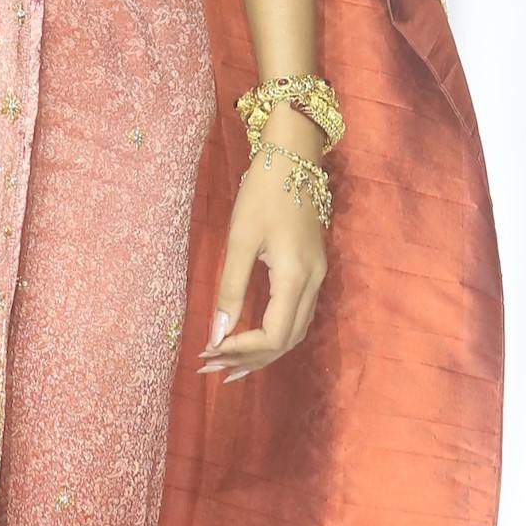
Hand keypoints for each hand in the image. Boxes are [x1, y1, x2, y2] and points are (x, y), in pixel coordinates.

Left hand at [198, 115, 327, 380]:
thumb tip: (217, 335)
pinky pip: (296, 316)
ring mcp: (316, 277)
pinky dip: (272, 334)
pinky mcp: (312, 270)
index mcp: (295, 276)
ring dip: (261, 352)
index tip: (209, 353)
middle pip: (286, 342)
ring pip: (293, 332)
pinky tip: (250, 339)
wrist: (293, 155)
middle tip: (211, 370)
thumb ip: (230, 289)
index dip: (241, 351)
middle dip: (249, 360)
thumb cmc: (262, 192)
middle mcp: (313, 283)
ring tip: (226, 366)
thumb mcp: (240, 239)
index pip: (273, 336)